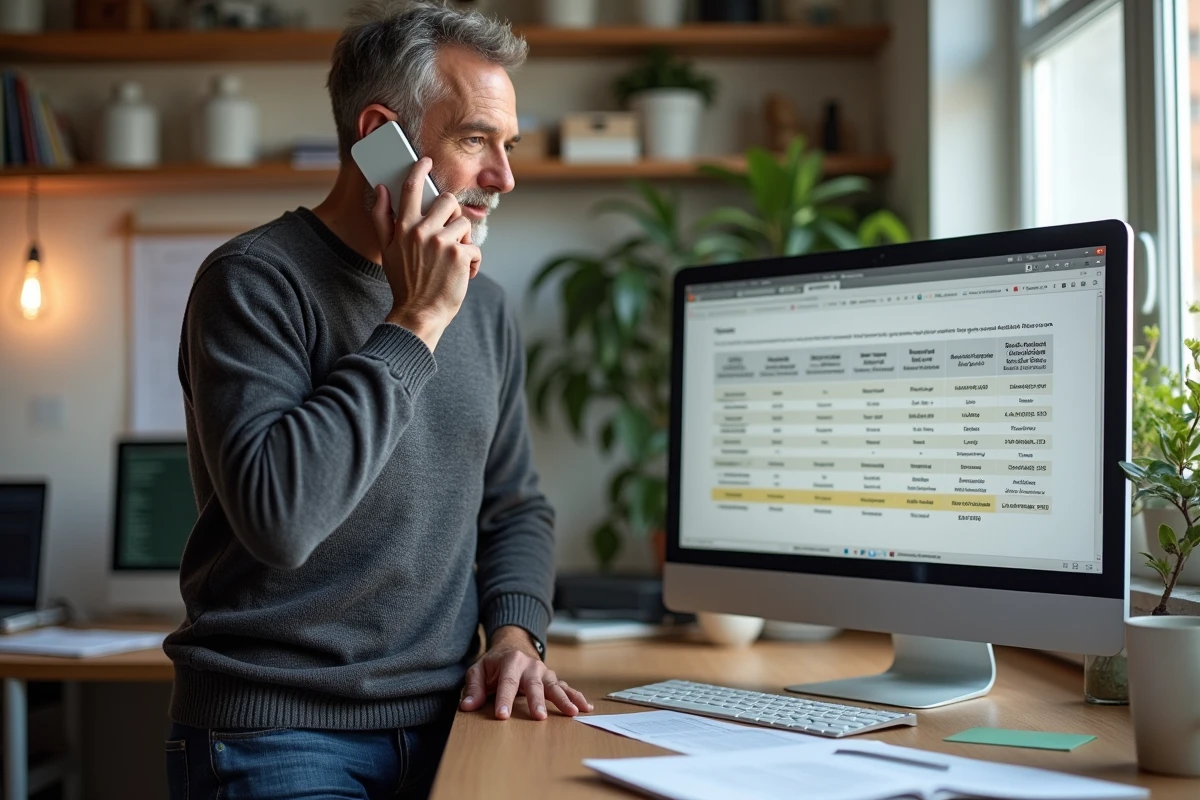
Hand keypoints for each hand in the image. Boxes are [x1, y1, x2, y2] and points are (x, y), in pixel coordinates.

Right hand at [371, 157, 481, 351]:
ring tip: (453, 260)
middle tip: (448, 235)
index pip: (410, 189)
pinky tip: (462, 274)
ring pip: (464, 224)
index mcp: (403, 227)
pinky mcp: (460, 255)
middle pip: (447, 201)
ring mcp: (442, 242)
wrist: (419, 314)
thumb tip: (380, 190)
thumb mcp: (387, 250)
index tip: (426, 161)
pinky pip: (475, 248)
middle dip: (452, 214)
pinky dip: (472, 262)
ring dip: (463, 241)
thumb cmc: (405, 282)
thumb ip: (382, 219)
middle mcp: (422, 231)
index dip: (419, 170)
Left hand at [459, 626, 592, 720]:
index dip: (504, 699)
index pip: (506, 682)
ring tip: (572, 712)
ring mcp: (544, 672)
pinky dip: (576, 697)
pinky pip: (566, 688)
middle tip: (539, 717)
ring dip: (563, 699)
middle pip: (534, 685)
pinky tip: (585, 708)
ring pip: (554, 686)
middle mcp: (530, 666)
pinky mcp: (552, 679)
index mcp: (511, 661)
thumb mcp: (478, 670)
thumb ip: (473, 688)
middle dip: (537, 701)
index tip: (502, 716)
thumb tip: (468, 706)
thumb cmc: (495, 662)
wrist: (515, 644)